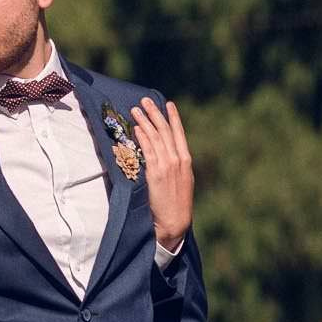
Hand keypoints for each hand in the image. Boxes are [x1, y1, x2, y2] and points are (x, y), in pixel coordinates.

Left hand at [130, 97, 192, 248]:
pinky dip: (143, 138)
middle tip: (145, 101)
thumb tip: (164, 153)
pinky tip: (137, 128)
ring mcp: (167, 166)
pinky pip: (148, 151)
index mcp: (186, 161)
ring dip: (145, 122)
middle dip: (155, 114)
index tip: (168, 104)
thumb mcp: (181, 180)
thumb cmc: (176, 203)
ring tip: (136, 110)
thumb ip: (174, 165)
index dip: (173, 118)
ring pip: (155, 138)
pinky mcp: (156, 173)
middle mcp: (178, 160)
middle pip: (165, 131)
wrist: (175, 220)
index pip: (179, 133)